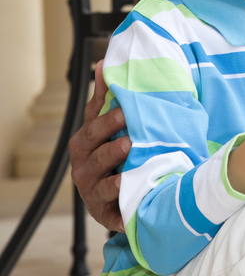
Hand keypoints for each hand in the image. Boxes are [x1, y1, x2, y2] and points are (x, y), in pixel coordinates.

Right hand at [69, 58, 129, 231]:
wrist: (116, 194)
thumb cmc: (110, 152)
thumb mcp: (105, 125)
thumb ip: (104, 97)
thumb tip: (102, 63)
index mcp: (83, 144)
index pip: (93, 128)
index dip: (107, 120)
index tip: (124, 110)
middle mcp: (83, 167)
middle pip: (96, 153)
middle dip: (111, 143)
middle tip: (129, 134)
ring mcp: (92, 191)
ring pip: (101, 182)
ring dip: (115, 171)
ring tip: (130, 158)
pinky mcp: (104, 212)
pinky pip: (111, 207)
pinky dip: (120, 202)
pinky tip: (130, 192)